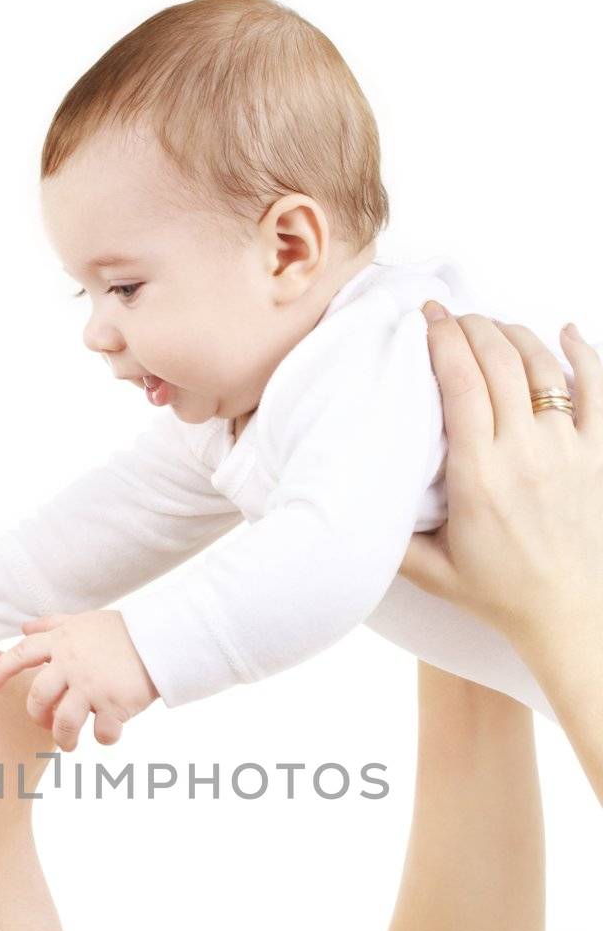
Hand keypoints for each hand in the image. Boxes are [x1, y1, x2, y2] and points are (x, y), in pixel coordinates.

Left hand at [0, 608, 158, 750]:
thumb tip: (24, 625)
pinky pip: (101, 732)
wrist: (159, 639)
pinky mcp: (115, 704)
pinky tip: (107, 733)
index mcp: (62, 643)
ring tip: (69, 743)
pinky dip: (103, 738)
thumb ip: (52, 624)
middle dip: (38, 716)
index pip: (21, 655)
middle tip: (48, 723)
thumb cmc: (120, 632)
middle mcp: (72, 665)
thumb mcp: (83, 621)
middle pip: (38, 698)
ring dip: (63, 738)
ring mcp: (93, 686)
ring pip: (64, 722)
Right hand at [400, 305, 602, 651]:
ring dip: (515, 334)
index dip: (443, 340)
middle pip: (499, 361)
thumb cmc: (497, 593)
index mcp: (479, 477)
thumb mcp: (431, 572)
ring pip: (543, 366)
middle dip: (472, 326)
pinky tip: (569, 332)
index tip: (428, 319)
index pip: (460, 384)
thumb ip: (390, 539)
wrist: (566, 612)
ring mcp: (567, 449)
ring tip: (492, 326)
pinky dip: (584, 353)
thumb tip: (351, 508)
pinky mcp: (597, 454)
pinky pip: (596, 389)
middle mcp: (524, 453)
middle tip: (453, 317)